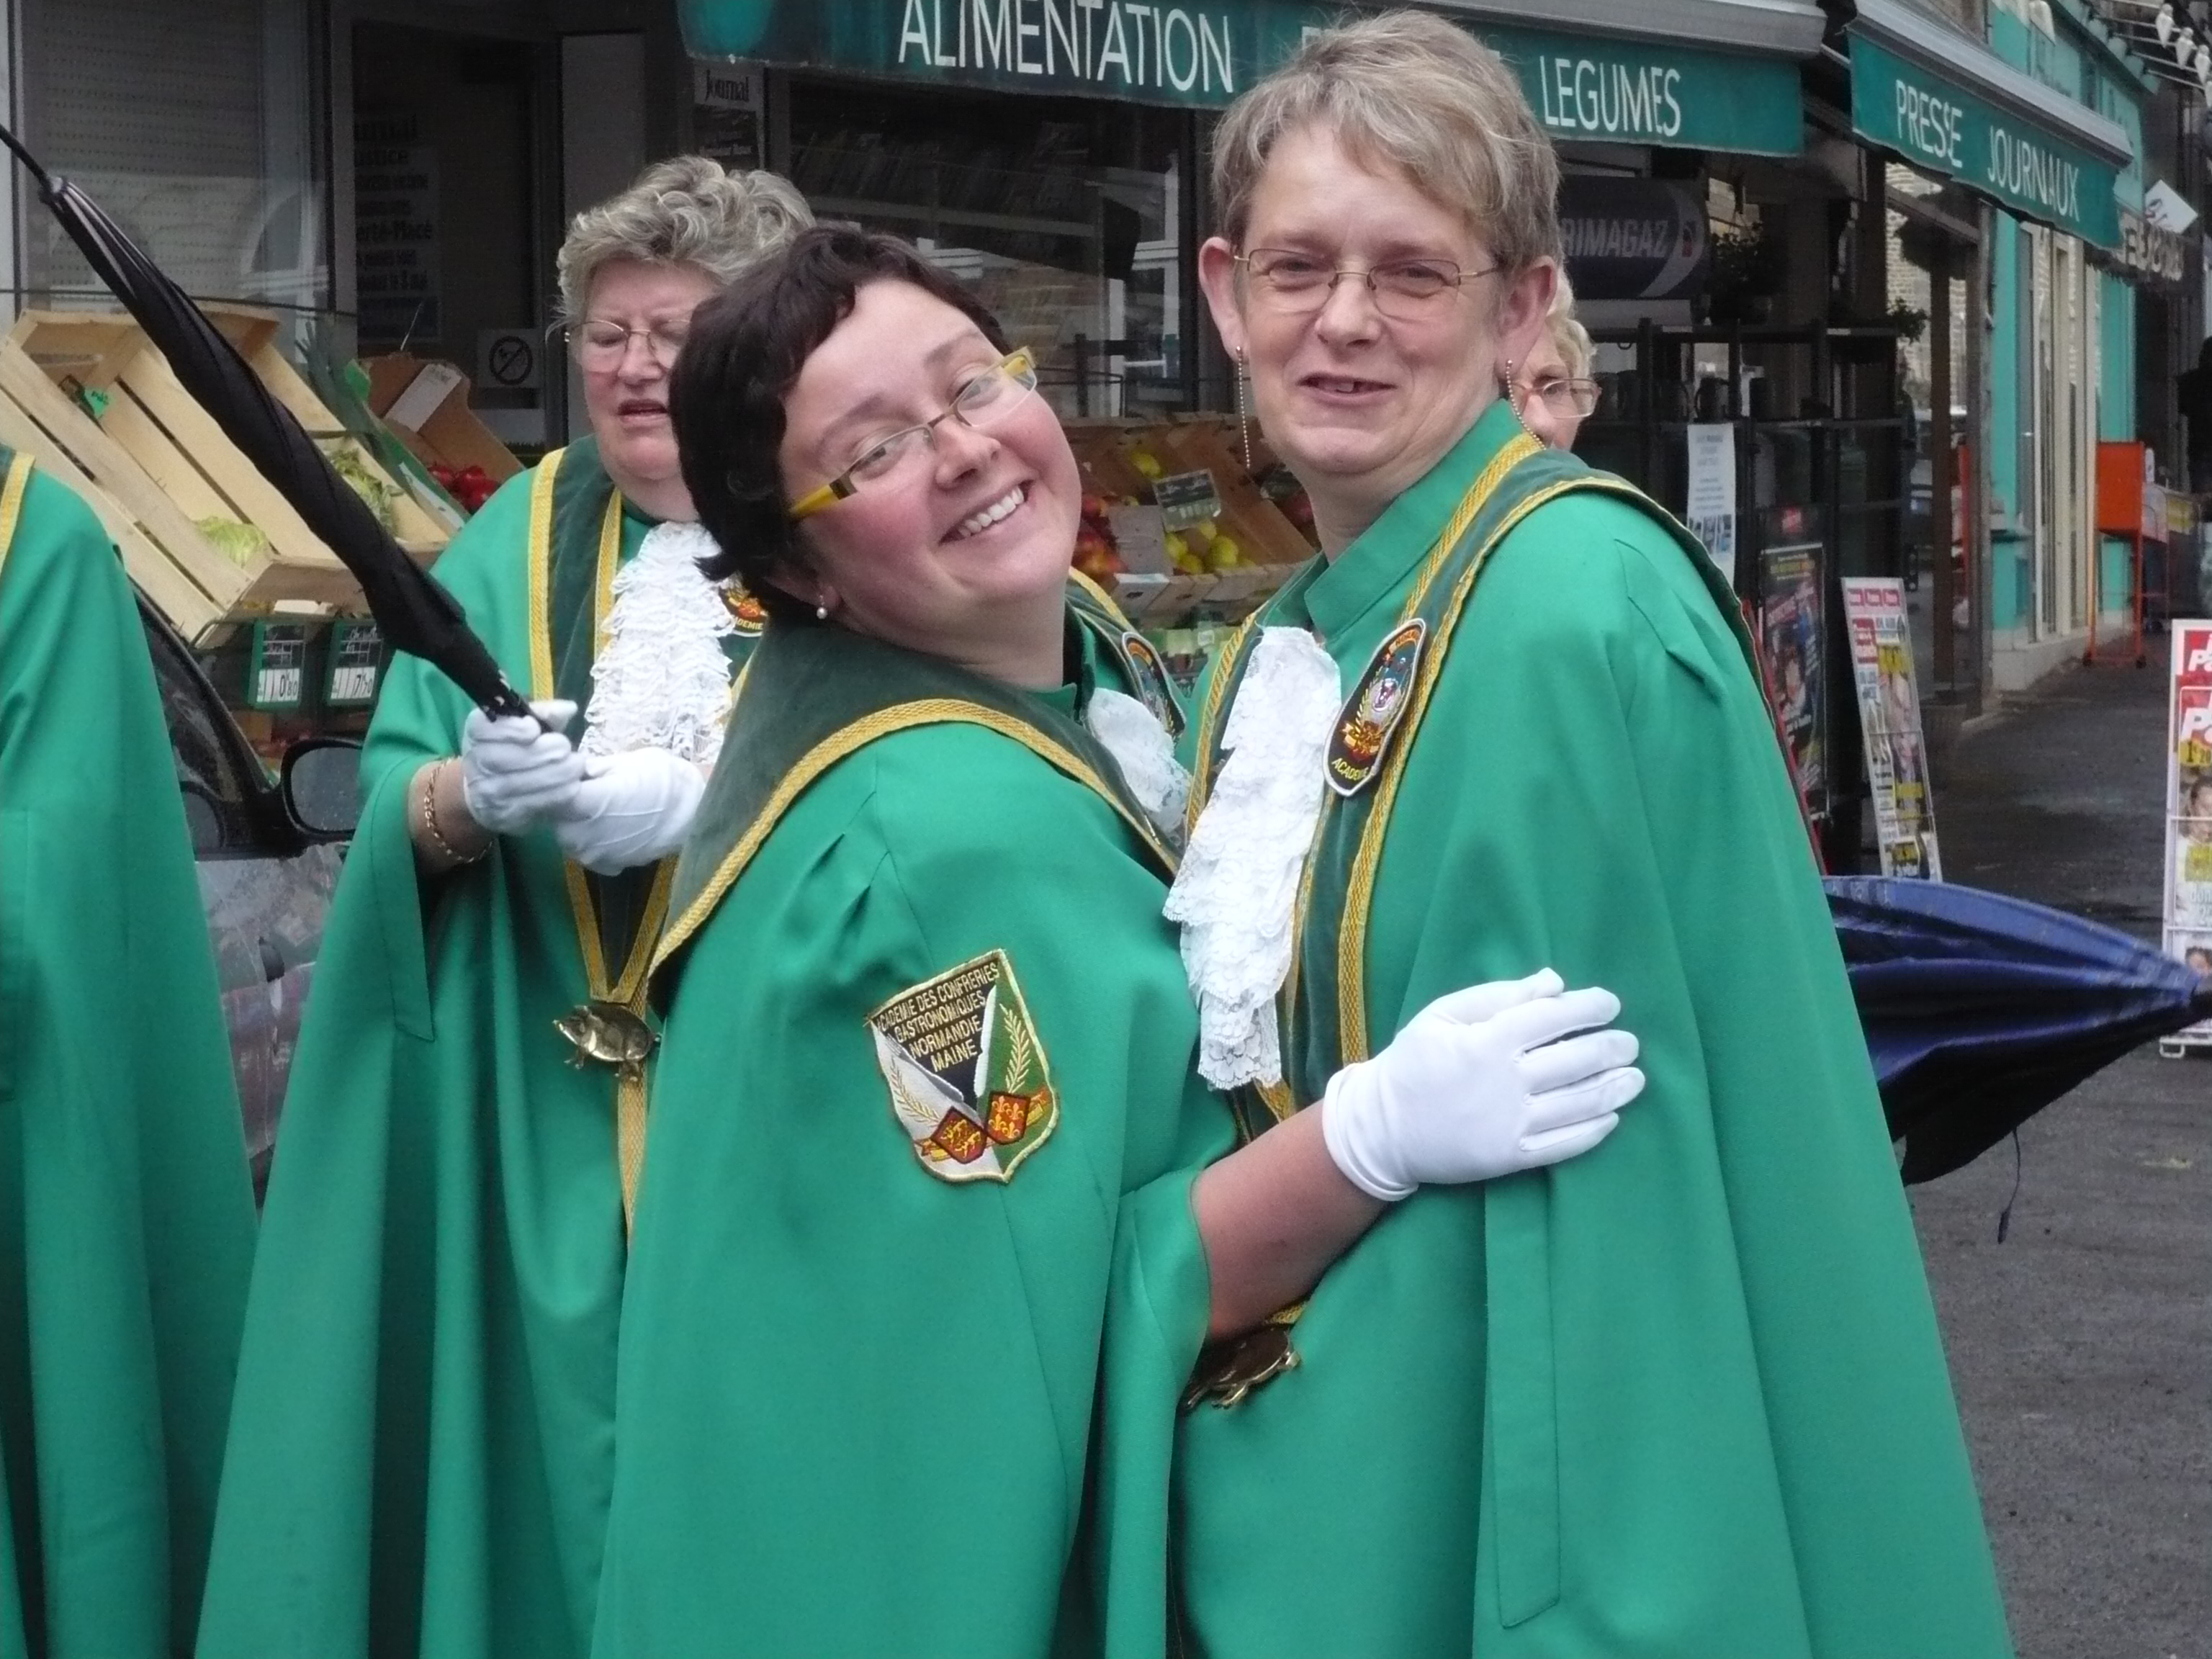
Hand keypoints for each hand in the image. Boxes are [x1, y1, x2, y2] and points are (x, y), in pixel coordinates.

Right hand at [458, 699, 584, 836]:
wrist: (486, 792)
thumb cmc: (512, 748)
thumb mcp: (523, 725)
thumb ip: (544, 714)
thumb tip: (568, 709)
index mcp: (476, 733)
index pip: (485, 730)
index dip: (512, 729)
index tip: (534, 728)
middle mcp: (476, 763)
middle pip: (509, 758)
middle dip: (544, 752)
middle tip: (566, 747)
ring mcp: (487, 793)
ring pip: (524, 783)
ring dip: (557, 774)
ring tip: (576, 766)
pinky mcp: (504, 816)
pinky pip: (534, 804)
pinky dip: (558, 794)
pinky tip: (572, 785)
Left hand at [552, 747, 705, 874]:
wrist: (700, 813)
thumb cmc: (666, 780)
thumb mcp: (629, 761)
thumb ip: (596, 768)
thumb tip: (577, 769)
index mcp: (587, 803)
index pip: (552, 792)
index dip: (557, 781)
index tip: (567, 771)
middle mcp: (585, 834)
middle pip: (555, 819)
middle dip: (561, 804)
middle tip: (579, 788)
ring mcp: (597, 854)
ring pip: (568, 839)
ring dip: (574, 824)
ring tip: (593, 809)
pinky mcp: (611, 865)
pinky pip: (588, 853)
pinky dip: (592, 841)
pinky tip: (607, 829)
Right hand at [1321, 969, 1644, 1200]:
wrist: (1382, 1129)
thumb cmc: (1412, 1064)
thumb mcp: (1442, 1014)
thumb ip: (1498, 996)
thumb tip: (1554, 983)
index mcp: (1486, 1041)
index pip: (1553, 1017)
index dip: (1589, 1008)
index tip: (1610, 1004)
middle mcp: (1505, 1082)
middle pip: (1576, 1061)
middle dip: (1611, 1048)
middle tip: (1628, 1042)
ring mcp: (1511, 1124)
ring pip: (1579, 1104)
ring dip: (1614, 1088)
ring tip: (1635, 1078)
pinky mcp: (1512, 1158)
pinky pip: (1565, 1145)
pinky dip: (1595, 1130)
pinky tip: (1611, 1117)